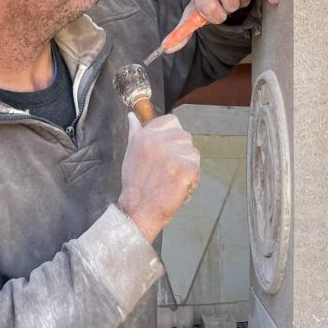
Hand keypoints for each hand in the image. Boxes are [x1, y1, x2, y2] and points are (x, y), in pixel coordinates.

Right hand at [117, 113, 199, 243]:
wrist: (138, 211)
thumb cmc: (135, 184)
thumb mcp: (131, 153)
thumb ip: (135, 132)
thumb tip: (132, 116)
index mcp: (145, 135)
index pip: (172, 121)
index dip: (174, 136)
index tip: (168, 150)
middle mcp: (158, 142)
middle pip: (185, 137)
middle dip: (181, 154)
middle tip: (167, 170)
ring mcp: (172, 155)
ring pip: (193, 153)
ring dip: (187, 167)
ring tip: (172, 180)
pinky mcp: (184, 169)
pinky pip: (196, 169)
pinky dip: (191, 181)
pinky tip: (177, 189)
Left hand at [190, 0, 278, 24]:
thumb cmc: (208, 1)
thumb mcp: (194, 15)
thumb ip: (182, 31)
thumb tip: (168, 48)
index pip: (208, 3)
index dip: (216, 15)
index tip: (218, 16)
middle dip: (231, 5)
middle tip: (230, 8)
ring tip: (241, 1)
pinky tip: (273, 0)